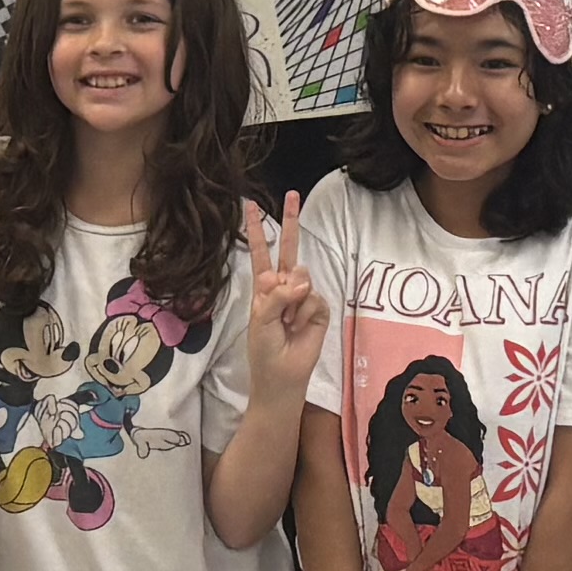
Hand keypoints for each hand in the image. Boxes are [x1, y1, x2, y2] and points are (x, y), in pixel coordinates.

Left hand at [243, 201, 324, 370]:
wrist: (283, 376)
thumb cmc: (264, 349)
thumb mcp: (261, 320)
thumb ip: (276, 296)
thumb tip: (301, 279)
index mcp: (264, 287)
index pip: (261, 252)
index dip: (258, 230)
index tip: (252, 205)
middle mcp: (284, 286)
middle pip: (290, 249)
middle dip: (292, 221)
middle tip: (292, 194)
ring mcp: (303, 296)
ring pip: (303, 276)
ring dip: (293, 301)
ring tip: (287, 323)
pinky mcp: (319, 309)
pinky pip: (314, 298)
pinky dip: (305, 313)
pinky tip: (299, 327)